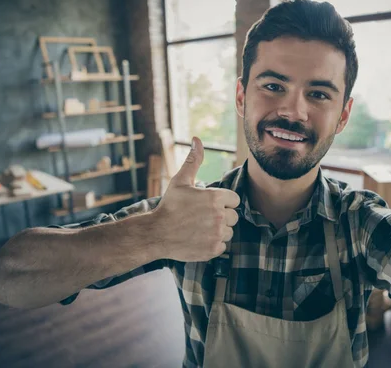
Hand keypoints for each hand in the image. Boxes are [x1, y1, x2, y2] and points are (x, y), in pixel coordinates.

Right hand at [152, 137, 239, 261]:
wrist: (156, 234)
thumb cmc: (169, 206)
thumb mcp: (180, 181)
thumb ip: (193, 160)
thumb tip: (197, 140)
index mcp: (216, 197)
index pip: (234, 200)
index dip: (222, 202)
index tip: (208, 205)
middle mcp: (220, 216)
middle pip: (233, 216)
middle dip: (221, 217)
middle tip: (202, 217)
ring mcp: (217, 234)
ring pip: (229, 232)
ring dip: (218, 231)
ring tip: (200, 228)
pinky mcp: (213, 249)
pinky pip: (223, 246)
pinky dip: (213, 244)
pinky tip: (199, 239)